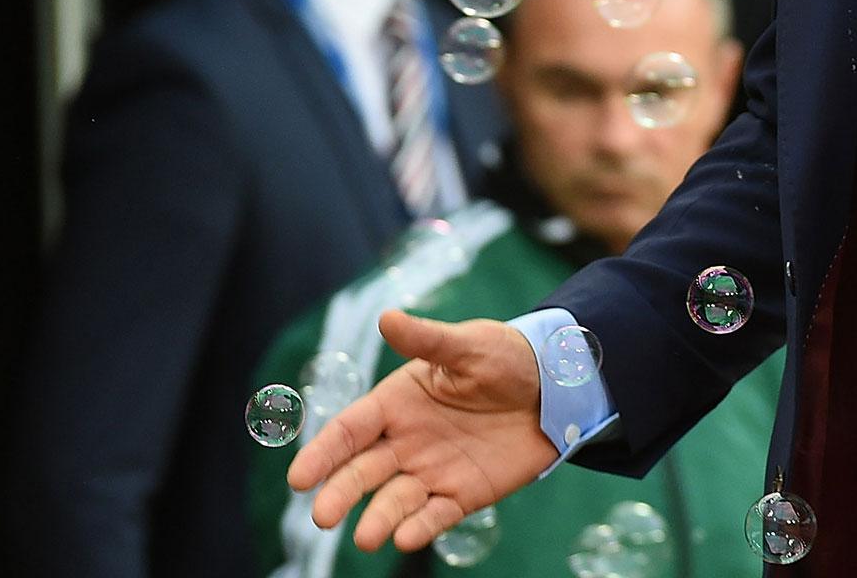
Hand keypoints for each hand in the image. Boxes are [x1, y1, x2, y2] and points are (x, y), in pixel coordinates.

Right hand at [286, 309, 551, 551]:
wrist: (557, 386)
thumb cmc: (506, 357)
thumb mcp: (468, 344)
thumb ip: (427, 340)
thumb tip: (387, 317)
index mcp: (398, 403)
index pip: (350, 430)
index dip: (323, 452)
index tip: (300, 478)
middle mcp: (406, 441)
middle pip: (363, 471)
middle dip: (341, 492)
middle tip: (323, 516)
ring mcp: (432, 470)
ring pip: (395, 500)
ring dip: (379, 519)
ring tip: (367, 537)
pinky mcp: (462, 494)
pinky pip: (435, 516)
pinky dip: (420, 528)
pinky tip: (407, 537)